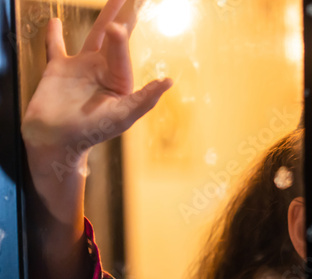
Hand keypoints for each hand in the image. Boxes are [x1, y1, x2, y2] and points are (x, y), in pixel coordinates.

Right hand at [21, 0, 171, 171]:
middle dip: (126, 17)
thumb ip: (144, 98)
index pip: (120, 53)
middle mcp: (103, 70)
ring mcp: (81, 68)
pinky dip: (54, 35)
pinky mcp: (58, 69)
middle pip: (115, 37)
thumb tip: (169, 81)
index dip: (120, 38)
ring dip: (105, 17)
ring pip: (94, 35)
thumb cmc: (91, 133)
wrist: (55, 140)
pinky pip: (56, 47)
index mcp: (119, 80)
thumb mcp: (122, 117)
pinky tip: (55, 20)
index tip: (118, 27)